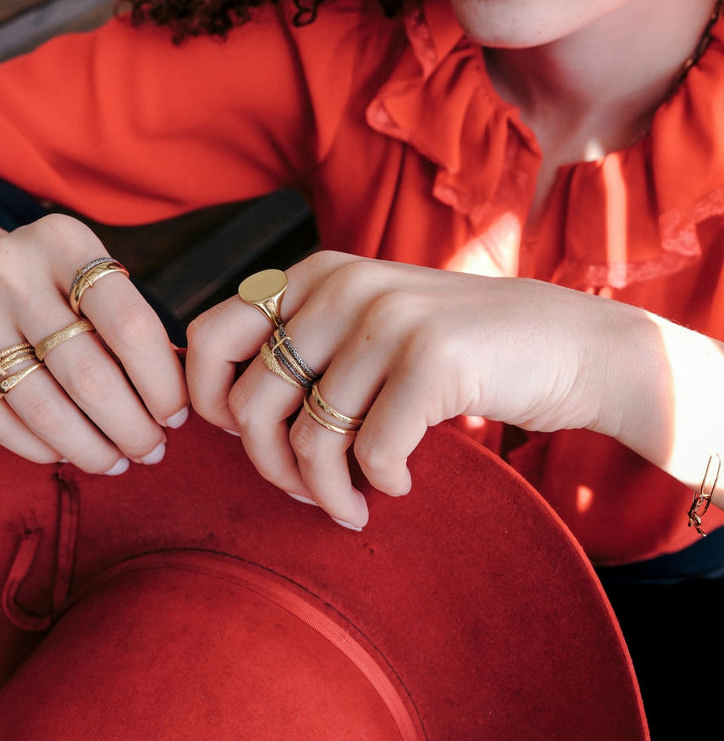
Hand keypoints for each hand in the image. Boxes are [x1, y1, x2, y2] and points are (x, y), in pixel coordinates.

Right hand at [0, 212, 187, 473]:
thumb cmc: (45, 284)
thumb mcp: (86, 277)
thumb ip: (127, 325)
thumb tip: (174, 404)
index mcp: (64, 242)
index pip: (131, 325)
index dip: (161, 383)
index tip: (176, 415)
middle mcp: (9, 269)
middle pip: (89, 375)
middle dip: (132, 428)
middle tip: (152, 451)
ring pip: (43, 408)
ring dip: (90, 448)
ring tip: (116, 462)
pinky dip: (38, 447)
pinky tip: (66, 453)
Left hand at [185, 251, 627, 528]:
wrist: (574, 345)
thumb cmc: (461, 351)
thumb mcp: (371, 326)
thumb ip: (308, 349)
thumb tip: (228, 417)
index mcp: (315, 274)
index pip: (209, 336)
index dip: (205, 400)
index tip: (242, 440)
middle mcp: (340, 287)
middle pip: (249, 403)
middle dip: (269, 466)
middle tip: (306, 491)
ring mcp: (385, 319)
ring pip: (309, 439)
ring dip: (326, 491)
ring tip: (351, 505)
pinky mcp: (430, 358)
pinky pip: (370, 453)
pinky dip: (380, 483)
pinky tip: (401, 482)